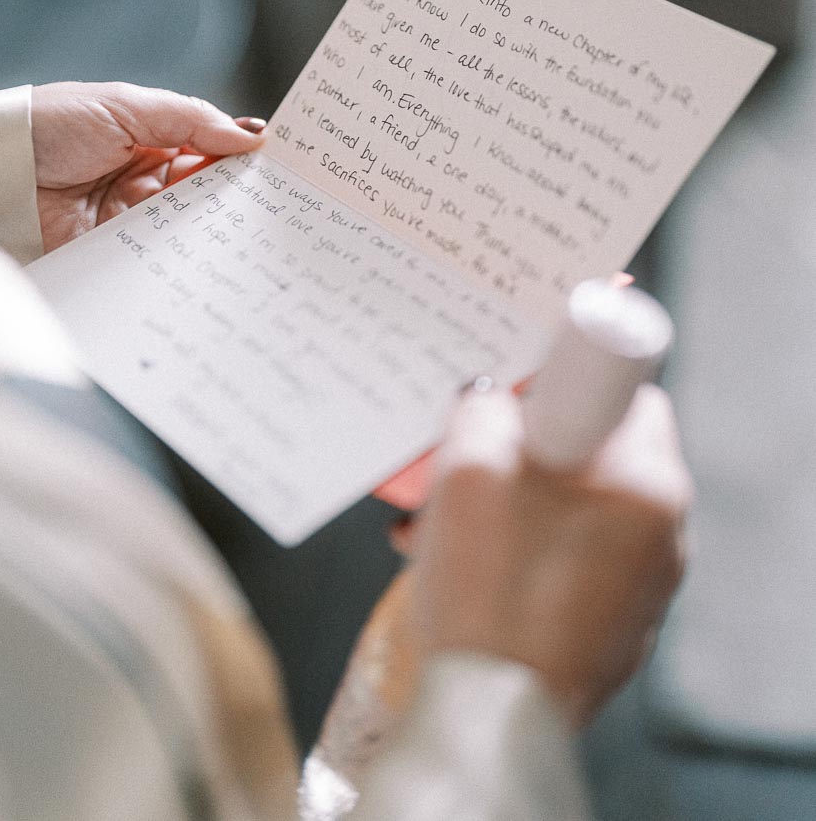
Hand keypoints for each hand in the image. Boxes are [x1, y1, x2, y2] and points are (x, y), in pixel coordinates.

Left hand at [31, 81, 265, 251]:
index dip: (239, 150)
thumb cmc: (49, 127)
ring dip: (215, 220)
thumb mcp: (126, 106)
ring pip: (189, 221)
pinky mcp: (118, 251)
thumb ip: (190, 118)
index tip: (277, 158)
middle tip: (273, 193)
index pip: (206, 144)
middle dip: (236, 189)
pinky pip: (161, 253)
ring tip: (248, 218)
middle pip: (204, 186)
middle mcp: (143, 176)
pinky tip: (212, 246)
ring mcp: (131, 216)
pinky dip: (186, 251)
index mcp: (147, 136)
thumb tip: (249, 135)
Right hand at [412, 382, 690, 725]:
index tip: (514, 396)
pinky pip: (566, 563)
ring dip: (510, 503)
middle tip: (464, 459)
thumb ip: (484, 410)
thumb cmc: (488, 593)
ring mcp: (640, 588)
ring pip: (572, 512)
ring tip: (442, 520)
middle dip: (520, 451)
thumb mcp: (468, 468)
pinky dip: (519, 552)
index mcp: (649, 484)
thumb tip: (489, 402)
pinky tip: (461, 562)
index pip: (624, 394)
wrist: (489, 720)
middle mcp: (662, 535)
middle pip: (592, 456)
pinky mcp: (610, 628)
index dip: (563, 384)